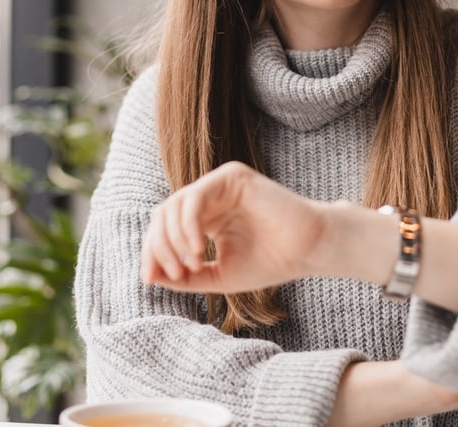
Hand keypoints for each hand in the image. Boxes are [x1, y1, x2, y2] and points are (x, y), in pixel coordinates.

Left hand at [140, 161, 326, 292]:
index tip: (151, 280)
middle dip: (159, 247)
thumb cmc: (271, 262)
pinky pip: (194, 197)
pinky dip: (188, 225)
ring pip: (173, 205)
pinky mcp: (231, 177)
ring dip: (173, 239)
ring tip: (191, 264)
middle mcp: (209, 198)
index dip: (152, 252)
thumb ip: (186, 276)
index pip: (164, 229)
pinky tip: (199, 249)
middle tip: (173, 274)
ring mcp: (219, 185)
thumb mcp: (218, 275)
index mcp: (205, 217)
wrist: (308, 250)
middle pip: (163, 216)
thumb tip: (150, 276)